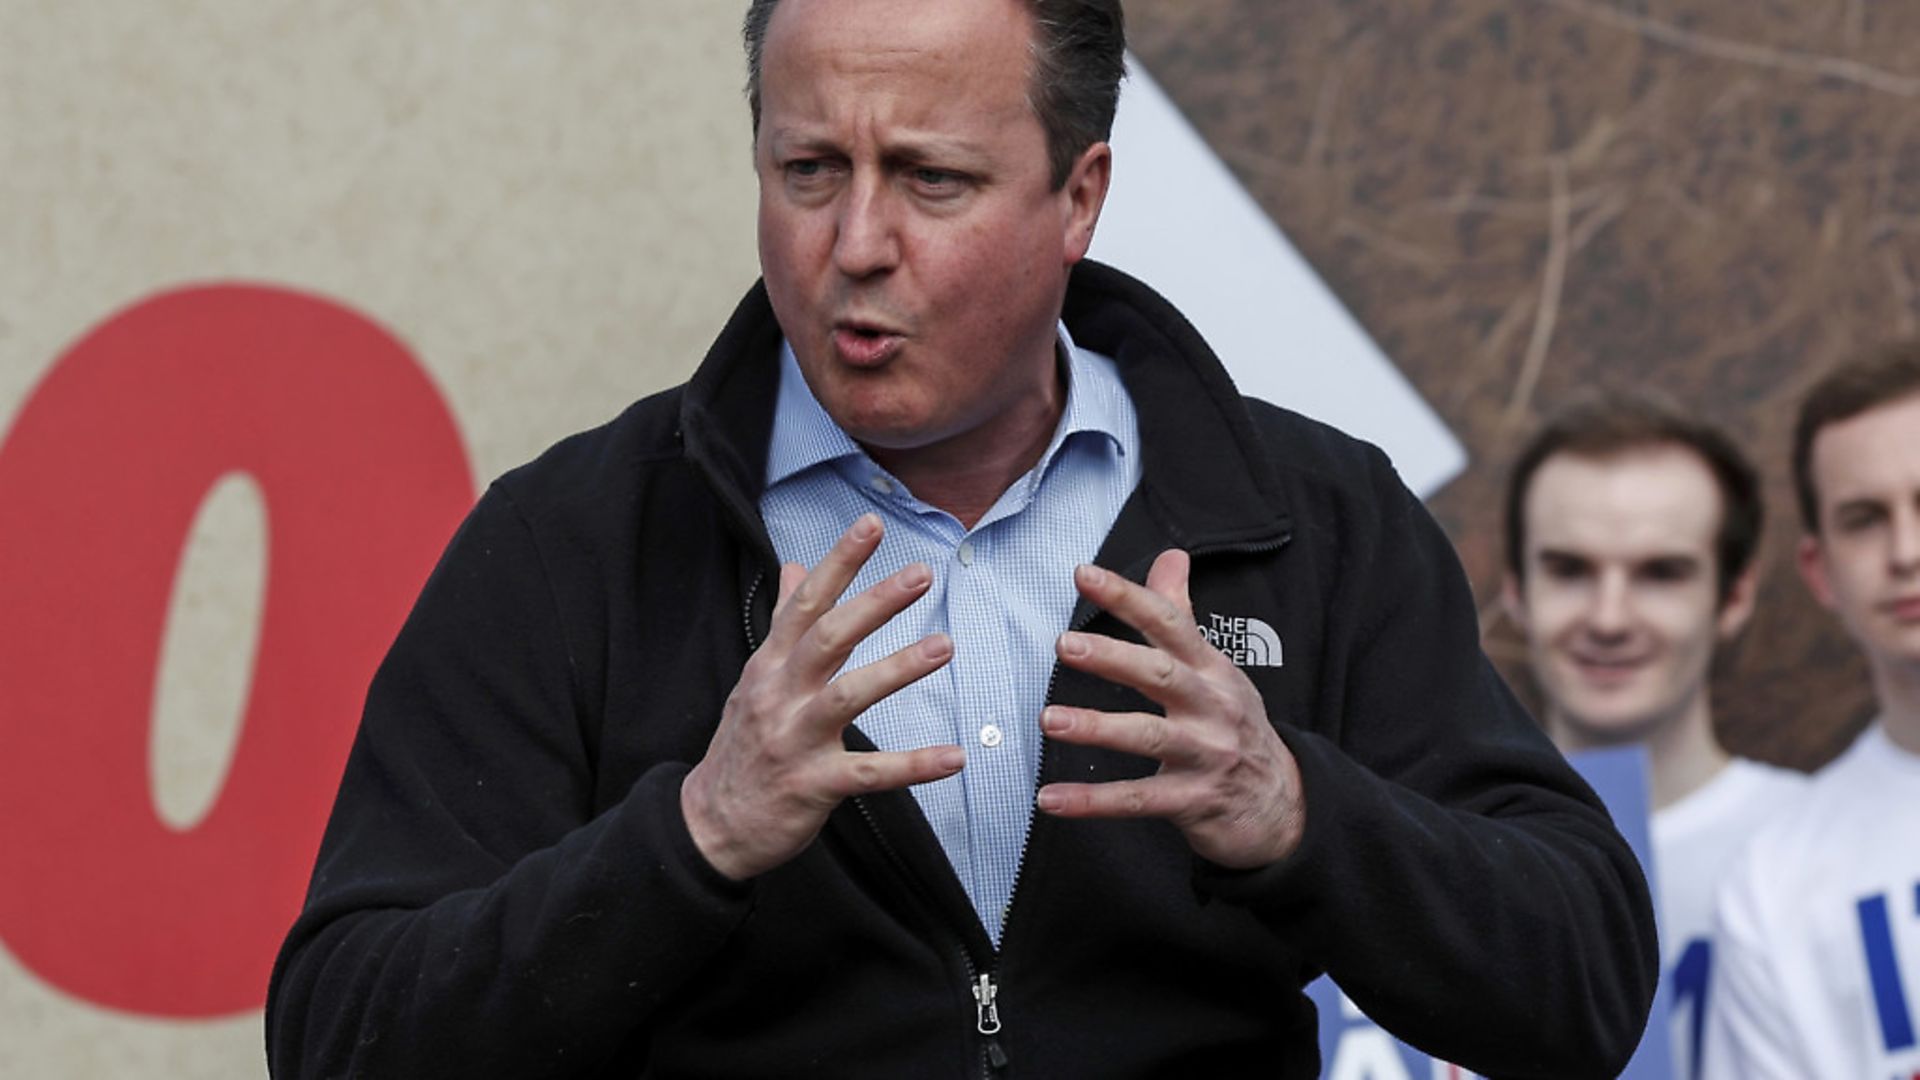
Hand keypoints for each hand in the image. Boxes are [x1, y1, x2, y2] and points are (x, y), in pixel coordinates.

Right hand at [680, 514, 963, 880]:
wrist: (711, 824)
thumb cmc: (744, 745)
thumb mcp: (756, 678)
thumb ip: (783, 623)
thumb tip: (797, 568)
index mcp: (770, 665)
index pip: (804, 603)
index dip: (838, 562)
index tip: (871, 525)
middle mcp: (779, 695)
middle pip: (827, 638)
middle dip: (874, 603)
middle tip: (921, 574)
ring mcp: (794, 740)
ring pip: (847, 696)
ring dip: (897, 669)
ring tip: (944, 646)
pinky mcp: (813, 785)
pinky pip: (869, 773)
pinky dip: (913, 764)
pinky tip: (953, 756)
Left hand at [1035, 549, 1304, 868]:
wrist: (1282, 807)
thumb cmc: (1235, 728)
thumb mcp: (1216, 670)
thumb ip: (1181, 615)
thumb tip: (1170, 556)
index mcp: (1211, 670)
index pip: (1170, 623)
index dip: (1128, 597)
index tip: (1084, 574)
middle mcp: (1211, 707)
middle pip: (1162, 675)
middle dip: (1113, 657)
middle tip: (1065, 644)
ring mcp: (1206, 755)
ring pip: (1149, 737)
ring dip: (1097, 728)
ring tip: (1049, 719)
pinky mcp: (1193, 802)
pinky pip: (1138, 800)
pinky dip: (1093, 801)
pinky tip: (1051, 798)